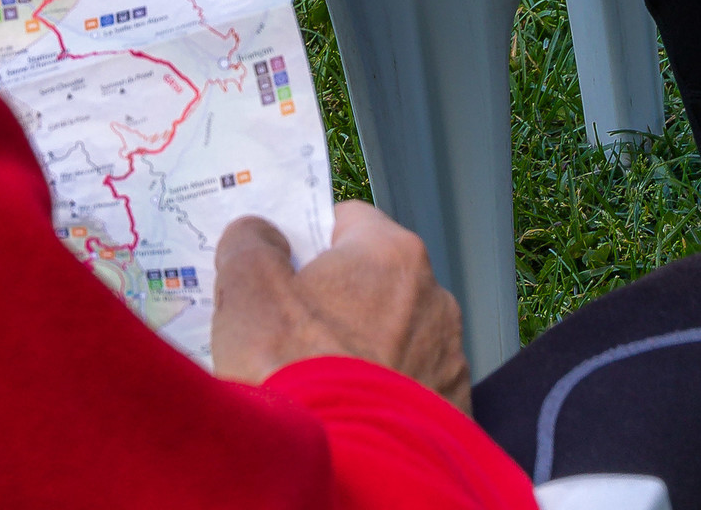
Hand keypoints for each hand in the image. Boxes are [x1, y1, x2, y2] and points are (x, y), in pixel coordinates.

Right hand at [212, 201, 469, 412]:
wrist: (346, 479)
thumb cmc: (296, 376)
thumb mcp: (247, 290)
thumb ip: (250, 243)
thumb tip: (258, 236)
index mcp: (392, 254)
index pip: (345, 221)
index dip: (305, 242)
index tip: (278, 271)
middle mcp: (435, 299)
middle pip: (370, 280)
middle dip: (332, 300)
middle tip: (285, 331)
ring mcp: (448, 360)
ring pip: (392, 336)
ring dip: (359, 349)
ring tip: (314, 381)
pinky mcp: (453, 415)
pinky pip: (407, 387)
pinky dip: (379, 395)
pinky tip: (344, 413)